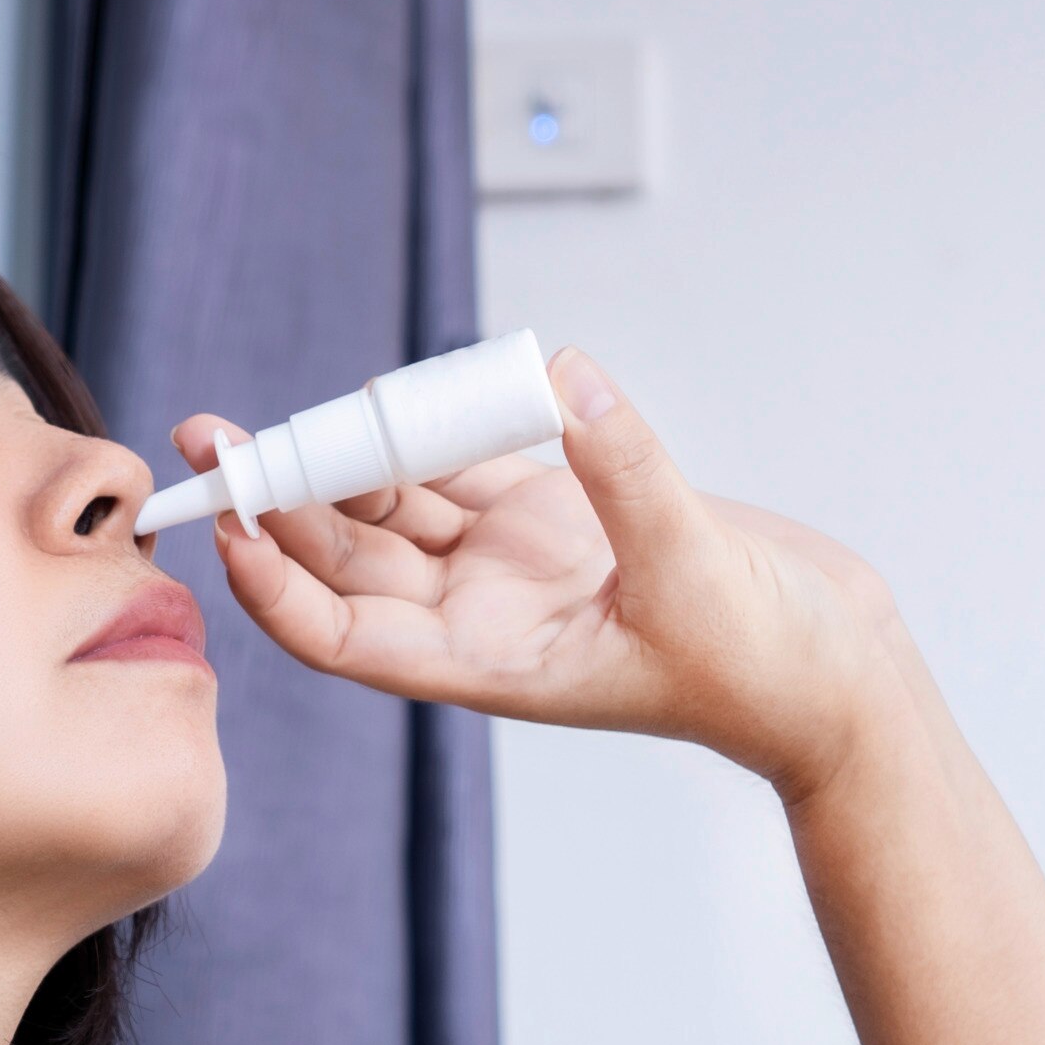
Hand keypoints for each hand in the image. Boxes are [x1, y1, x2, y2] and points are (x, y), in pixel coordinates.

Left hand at [171, 348, 913, 799]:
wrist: (831, 669)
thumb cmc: (765, 665)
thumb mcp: (694, 573)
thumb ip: (628, 476)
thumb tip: (567, 376)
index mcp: (489, 661)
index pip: (346, 638)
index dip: (279, 589)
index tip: (237, 524)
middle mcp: (483, 615)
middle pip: (346, 561)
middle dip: (278, 500)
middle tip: (213, 433)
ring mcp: (515, 565)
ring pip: (395, 505)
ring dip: (336, 457)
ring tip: (272, 409)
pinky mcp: (558, 516)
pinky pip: (464, 463)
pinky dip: (432, 423)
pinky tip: (401, 388)